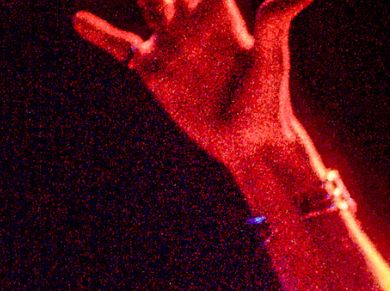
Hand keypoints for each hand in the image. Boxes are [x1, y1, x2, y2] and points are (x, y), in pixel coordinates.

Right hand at [73, 0, 315, 167]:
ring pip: (147, 7)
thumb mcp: (271, 58)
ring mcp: (172, 47)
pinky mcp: (154, 71)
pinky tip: (79, 20)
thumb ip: (276, 20)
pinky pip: (120, 46)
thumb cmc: (269, 103)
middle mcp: (194, 27)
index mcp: (222, 18)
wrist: (251, 145)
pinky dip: (99, 33)